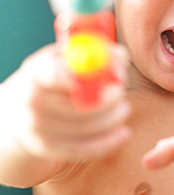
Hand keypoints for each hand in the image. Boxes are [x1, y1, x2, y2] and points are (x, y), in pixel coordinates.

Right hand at [0, 43, 130, 161]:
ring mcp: (37, 127)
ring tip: (123, 108)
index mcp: (38, 71)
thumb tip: (118, 61)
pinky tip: (123, 133)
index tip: (107, 76)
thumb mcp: (72, 57)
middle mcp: (32, 99)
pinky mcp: (47, 148)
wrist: (22, 110)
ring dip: (112, 118)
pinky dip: (107, 142)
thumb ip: (101, 52)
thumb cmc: (60, 75)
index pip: (55, 74)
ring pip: (85, 127)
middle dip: (109, 99)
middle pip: (77, 105)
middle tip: (121, 91)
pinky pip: (83, 149)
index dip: (84, 76)